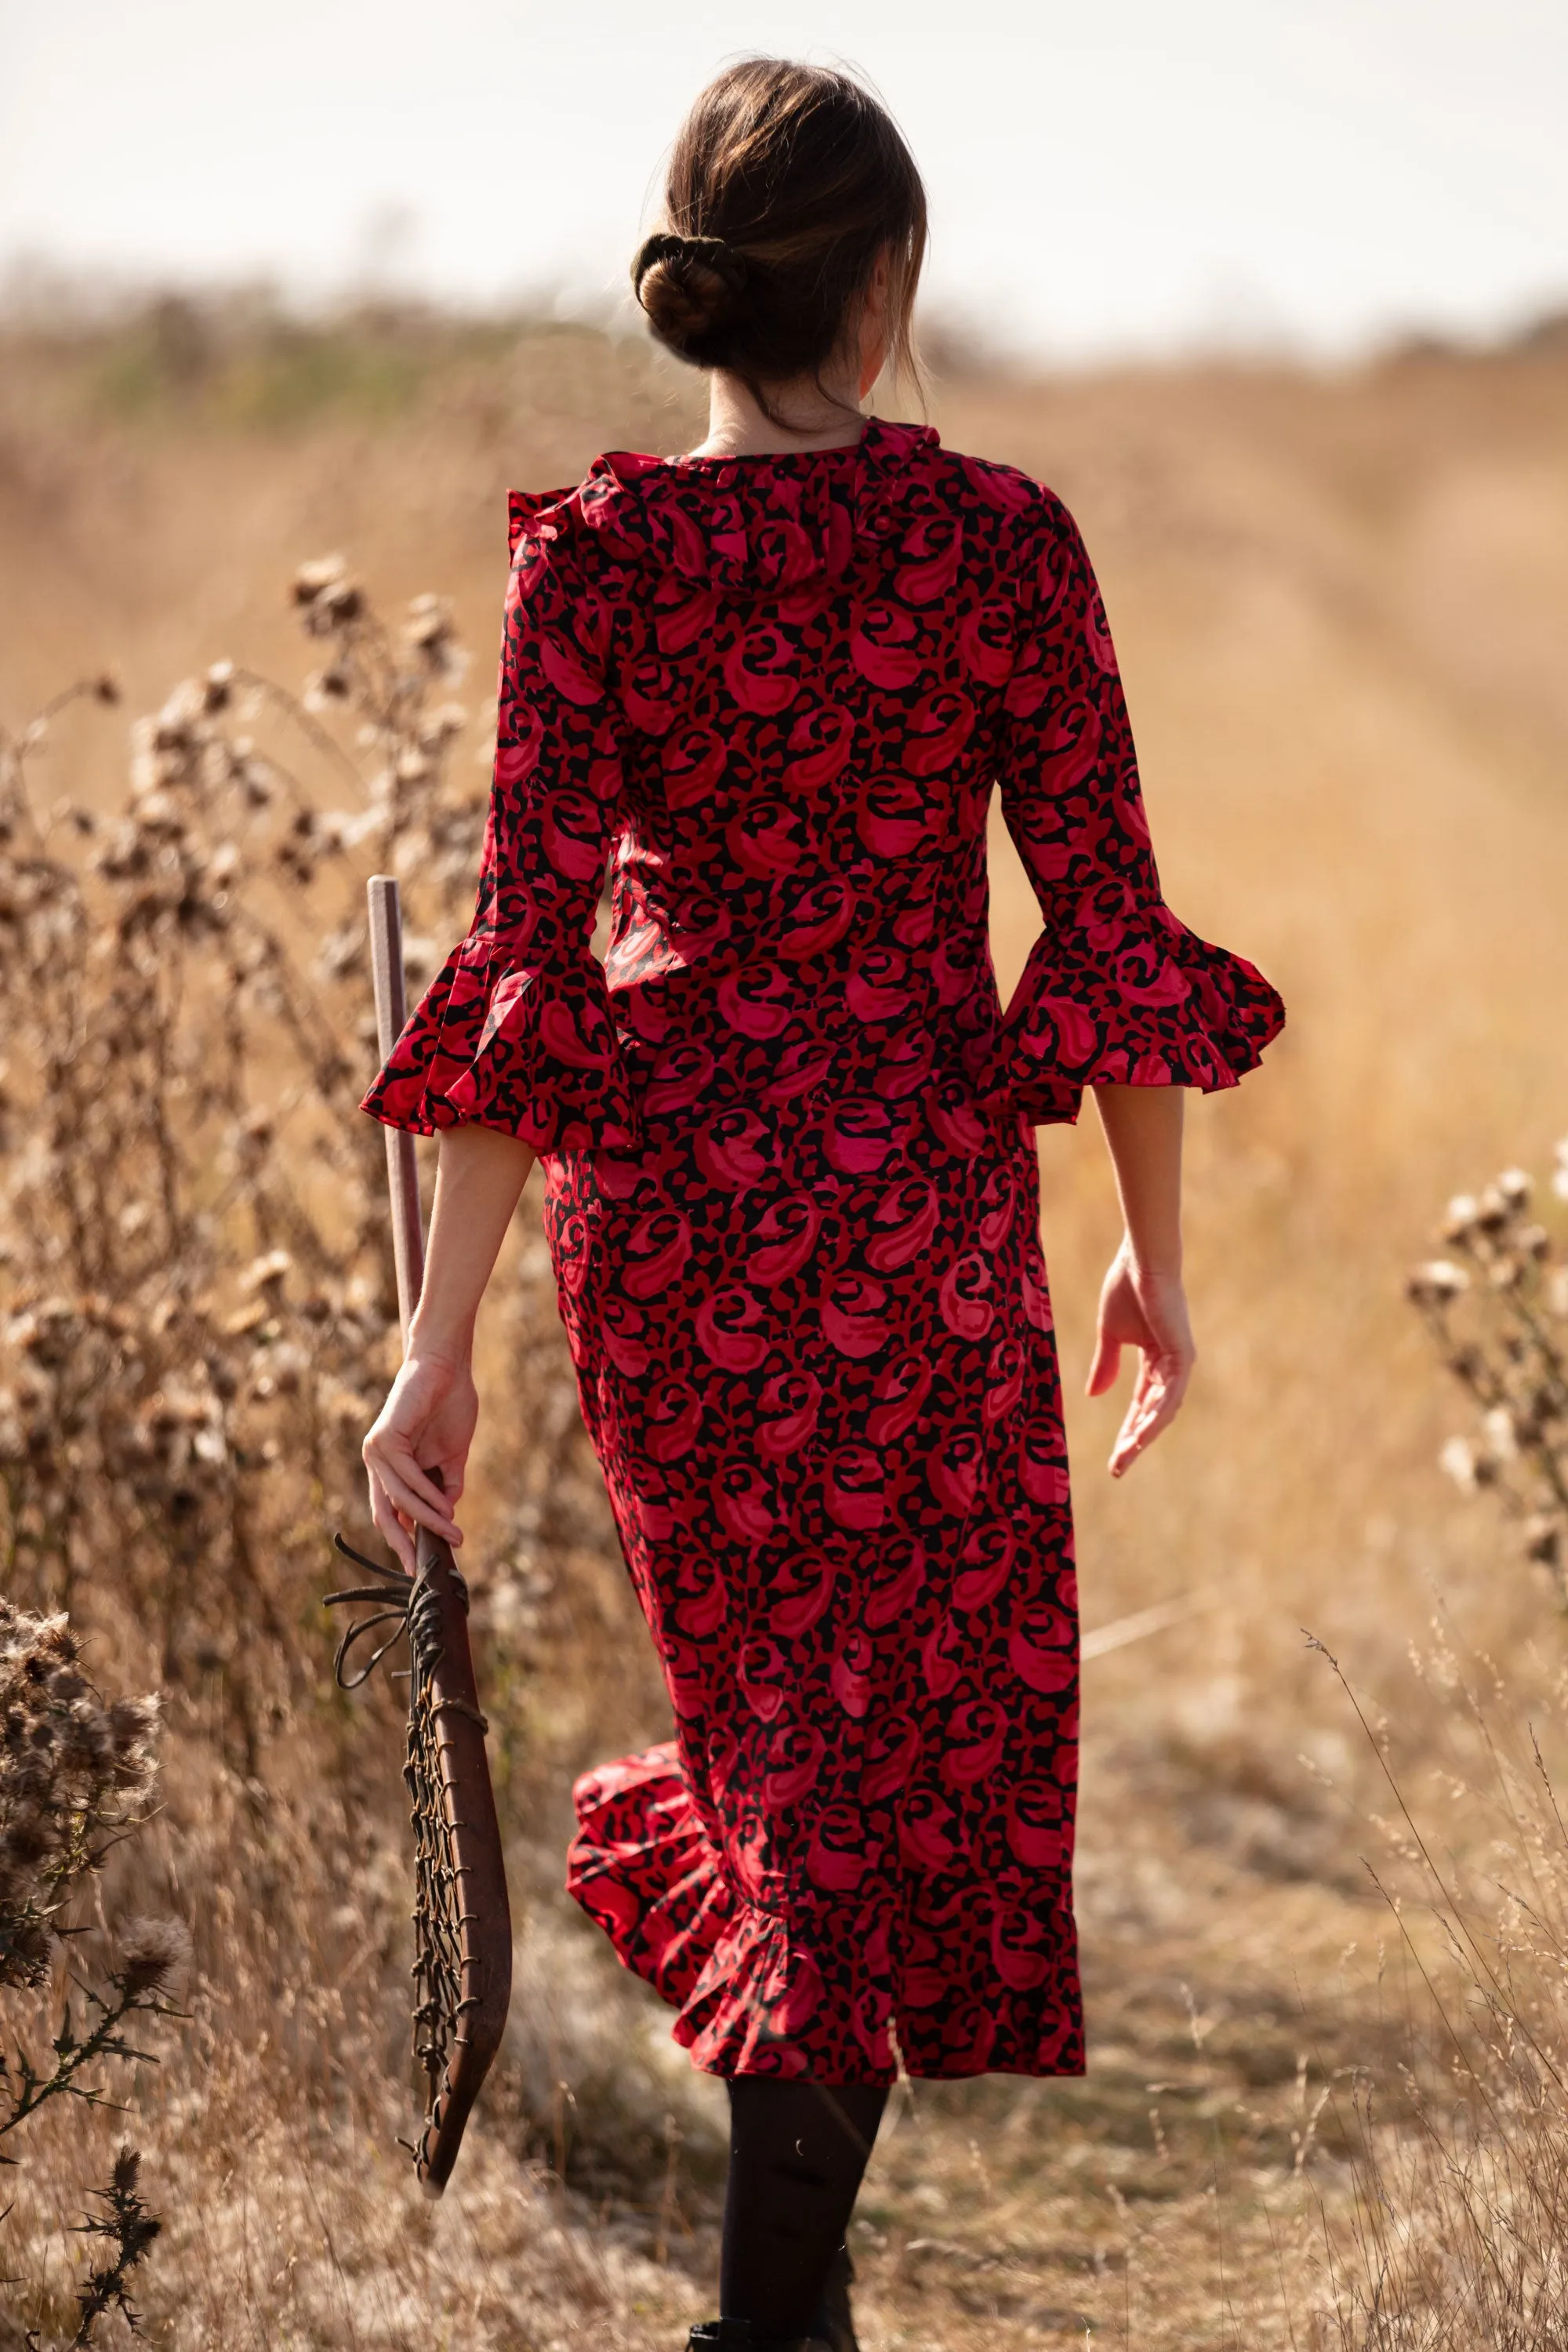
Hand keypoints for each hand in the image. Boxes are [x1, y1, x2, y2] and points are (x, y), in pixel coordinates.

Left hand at [362, 1348, 476, 1571]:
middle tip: (420, 1569)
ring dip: (428, 1519)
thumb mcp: (451, 1454)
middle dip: (402, 1543)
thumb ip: (446, 1482)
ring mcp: (376, 1450)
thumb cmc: (450, 1403)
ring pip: (399, 1499)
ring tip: (453, 1533)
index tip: (421, 1563)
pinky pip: (406, 1478)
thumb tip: (447, 1515)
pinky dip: (427, 1495)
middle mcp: (376, 1460)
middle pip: (384, 1513)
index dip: (404, 1538)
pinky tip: (445, 1507)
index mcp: (388, 1465)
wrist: (447, 1365)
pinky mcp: (384, 1439)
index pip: (390, 1510)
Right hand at [1086, 1244, 1195, 1477]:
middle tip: (1117, 1469)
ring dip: (1144, 1435)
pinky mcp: (1182, 1356)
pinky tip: (1140, 1435)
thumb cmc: (1126, 1288)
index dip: (1126, 1431)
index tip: (1113, 1459)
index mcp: (1154, 1361)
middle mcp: (1171, 1366)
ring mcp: (1179, 1362)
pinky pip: (1170, 1395)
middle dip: (1134, 1442)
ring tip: (1125, 1457)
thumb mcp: (1109, 1334)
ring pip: (1163, 1411)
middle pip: (1152, 1414)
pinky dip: (1156, 1416)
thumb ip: (1105, 1365)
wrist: (1140, 1261)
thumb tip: (1093, 1395)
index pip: (1139, 1405)